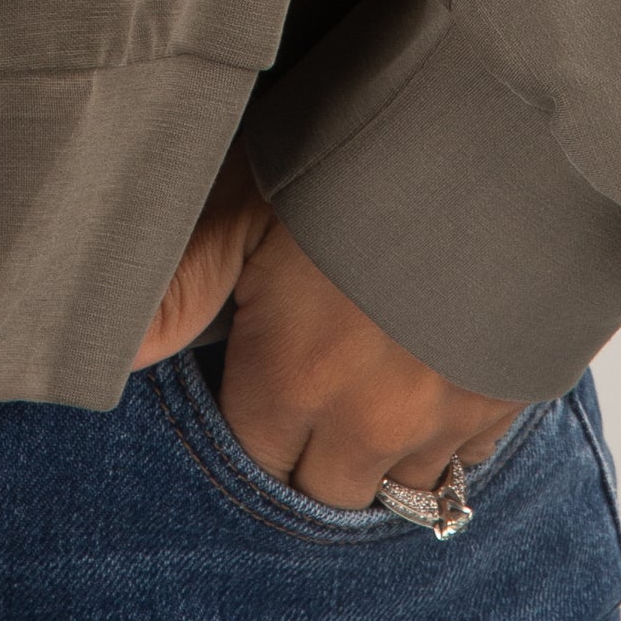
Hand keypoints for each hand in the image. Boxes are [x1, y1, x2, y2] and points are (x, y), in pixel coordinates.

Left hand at [130, 143, 523, 511]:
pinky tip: (434, 372)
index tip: (257, 377)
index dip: (251, 421)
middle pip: (325, 490)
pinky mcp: (510, 399)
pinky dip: (447, 431)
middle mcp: (369, 420)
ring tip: (373, 382)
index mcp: (292, 378)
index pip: (255, 459)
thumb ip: (179, 284)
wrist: (500, 130)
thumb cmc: (360, 151)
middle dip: (311, 451)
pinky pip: (467, 455)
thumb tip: (111, 354)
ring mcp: (446, 416)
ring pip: (401, 486)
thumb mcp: (246, 199)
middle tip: (312, 381)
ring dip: (381, 449)